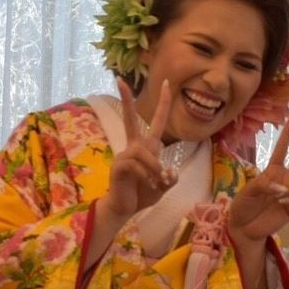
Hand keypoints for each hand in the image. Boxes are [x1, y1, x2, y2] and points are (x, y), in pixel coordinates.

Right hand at [103, 77, 173, 220]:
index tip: (166, 83)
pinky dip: (148, 176)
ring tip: (158, 183)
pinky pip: (137, 166)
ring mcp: (124, 155)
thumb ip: (170, 176)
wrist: (126, 208)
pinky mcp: (119, 166)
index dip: (163, 103)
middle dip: (126, 100)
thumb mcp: (164, 184)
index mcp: (146, 147)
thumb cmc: (144, 194)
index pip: (156, 121)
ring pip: (145, 153)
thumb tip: (169, 170)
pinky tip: (150, 185)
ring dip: (155, 168)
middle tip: (118, 79)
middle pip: (130, 119)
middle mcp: (133, 146)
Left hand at [227, 114, 288, 243]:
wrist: (244, 227)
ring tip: (279, 194)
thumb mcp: (247, 191)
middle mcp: (285, 179)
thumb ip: (264, 184)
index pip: (282, 148)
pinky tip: (284, 203)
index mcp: (272, 170)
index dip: (288, 133)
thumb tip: (284, 187)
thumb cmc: (243, 205)